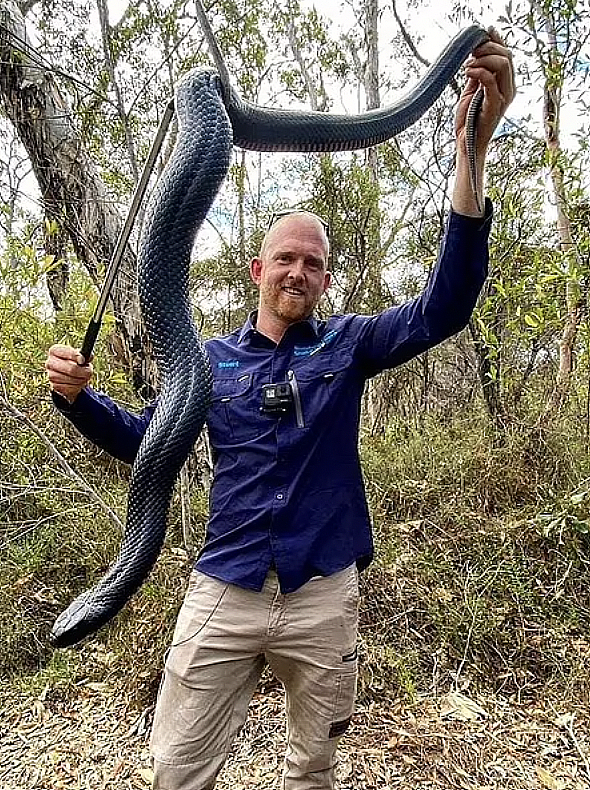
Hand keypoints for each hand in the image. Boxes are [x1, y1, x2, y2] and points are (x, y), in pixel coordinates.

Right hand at [45, 344, 92, 403]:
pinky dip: (77, 386)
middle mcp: (50, 362)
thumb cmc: (76, 363)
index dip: (76, 356)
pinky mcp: (54, 386)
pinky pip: (69, 388)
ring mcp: (51, 375)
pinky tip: (78, 383)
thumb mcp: (81, 355)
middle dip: (83, 371)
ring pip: (71, 379)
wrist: (69, 377)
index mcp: (55, 350)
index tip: (83, 360)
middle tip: (89, 372)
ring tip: (83, 377)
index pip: (65, 352)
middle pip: (70, 368)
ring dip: (81, 379)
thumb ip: (85, 354)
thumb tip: (86, 358)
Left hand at [456, 27, 515, 155]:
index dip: (497, 40)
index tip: (484, 33)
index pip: (507, 55)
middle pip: (507, 56)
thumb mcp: (471, 92)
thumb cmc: (468, 120)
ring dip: (483, 58)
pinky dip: (478, 71)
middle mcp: (508, 89)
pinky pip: (490, 81)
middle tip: (471, 51)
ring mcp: (504, 97)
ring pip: (502, 64)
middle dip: (488, 48)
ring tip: (467, 65)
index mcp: (505, 84)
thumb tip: (475, 54)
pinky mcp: (495, 105)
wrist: (466, 144)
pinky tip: (467, 71)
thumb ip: (477, 74)